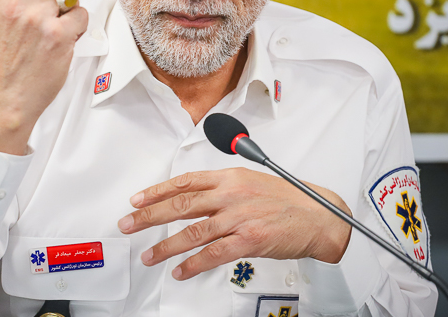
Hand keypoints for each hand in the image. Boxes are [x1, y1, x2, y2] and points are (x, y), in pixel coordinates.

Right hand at [0, 0, 87, 154]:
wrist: (7, 97)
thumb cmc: (9, 59)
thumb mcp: (5, 22)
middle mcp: (18, 4)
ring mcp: (39, 20)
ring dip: (68, 9)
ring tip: (51, 34)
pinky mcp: (59, 36)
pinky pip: (81, 16)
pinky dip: (77, 27)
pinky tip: (62, 43)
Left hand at [117, 168, 351, 279]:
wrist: (319, 216)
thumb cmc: (289, 200)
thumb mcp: (253, 182)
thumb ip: (225, 188)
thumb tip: (198, 195)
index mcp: (230, 177)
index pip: (186, 181)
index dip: (157, 191)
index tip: (137, 199)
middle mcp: (231, 194)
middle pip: (181, 204)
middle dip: (149, 216)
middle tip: (128, 225)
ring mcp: (239, 217)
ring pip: (192, 231)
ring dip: (166, 246)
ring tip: (149, 256)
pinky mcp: (249, 240)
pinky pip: (213, 254)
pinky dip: (193, 264)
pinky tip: (180, 271)